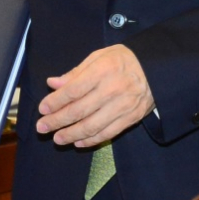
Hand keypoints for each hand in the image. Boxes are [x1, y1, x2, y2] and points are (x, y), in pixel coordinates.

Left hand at [36, 44, 154, 147]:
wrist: (157, 70)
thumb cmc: (124, 60)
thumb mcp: (99, 57)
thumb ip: (76, 72)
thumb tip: (53, 84)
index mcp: (103, 70)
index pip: (73, 90)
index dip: (55, 101)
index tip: (42, 108)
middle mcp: (112, 90)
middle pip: (79, 110)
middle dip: (57, 121)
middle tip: (42, 127)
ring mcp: (122, 107)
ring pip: (92, 126)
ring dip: (71, 135)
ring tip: (57, 139)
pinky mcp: (130, 119)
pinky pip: (107, 133)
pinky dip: (91, 140)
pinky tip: (78, 142)